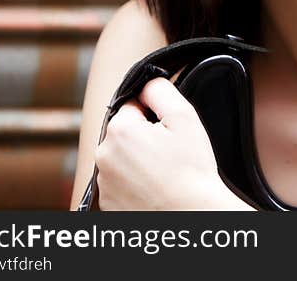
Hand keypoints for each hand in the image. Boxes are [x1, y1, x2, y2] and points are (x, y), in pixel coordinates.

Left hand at [95, 77, 245, 209]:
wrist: (192, 215)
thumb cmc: (192, 169)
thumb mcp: (185, 117)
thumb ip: (160, 90)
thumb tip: (147, 83)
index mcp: (120, 130)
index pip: (133, 107)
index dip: (154, 116)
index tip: (169, 133)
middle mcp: (104, 155)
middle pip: (125, 133)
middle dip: (144, 138)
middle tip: (169, 154)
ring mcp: (104, 183)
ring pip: (122, 158)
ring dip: (138, 161)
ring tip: (163, 173)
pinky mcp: (107, 204)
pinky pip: (120, 182)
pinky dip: (134, 183)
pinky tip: (154, 188)